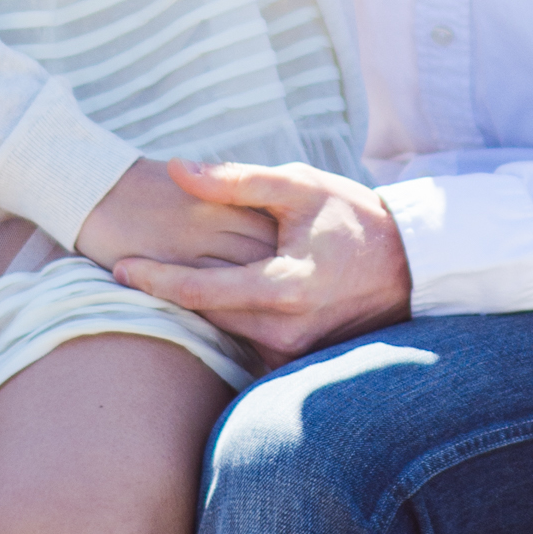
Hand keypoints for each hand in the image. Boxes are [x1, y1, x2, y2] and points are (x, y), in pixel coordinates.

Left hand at [111, 159, 412, 361]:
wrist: (413, 265)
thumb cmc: (354, 219)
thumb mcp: (299, 187)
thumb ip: (236, 181)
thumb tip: (178, 170)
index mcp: (284, 287)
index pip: (201, 291)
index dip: (155, 280)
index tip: (119, 268)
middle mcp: (287, 331)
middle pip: (207, 317)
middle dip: (169, 294)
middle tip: (129, 268)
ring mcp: (296, 354)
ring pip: (226, 335)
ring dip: (199, 311)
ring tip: (165, 282)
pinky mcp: (301, 363)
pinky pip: (250, 347)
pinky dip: (229, 324)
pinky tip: (213, 303)